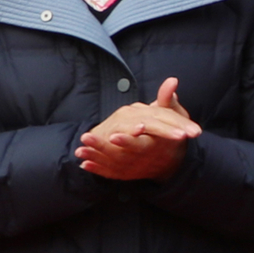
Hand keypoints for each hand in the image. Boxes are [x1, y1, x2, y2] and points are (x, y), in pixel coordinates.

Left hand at [77, 78, 200, 180]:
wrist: (172, 157)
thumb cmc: (172, 132)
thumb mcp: (174, 116)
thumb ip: (167, 100)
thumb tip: (172, 80)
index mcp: (154, 144)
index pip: (140, 144)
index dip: (127, 141)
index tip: (113, 136)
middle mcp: (143, 159)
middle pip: (122, 155)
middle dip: (103, 147)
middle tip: (86, 137)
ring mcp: (134, 167)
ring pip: (113, 164)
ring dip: (96, 157)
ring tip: (79, 150)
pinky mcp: (126, 172)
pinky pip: (110, 172)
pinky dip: (97, 169)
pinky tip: (83, 164)